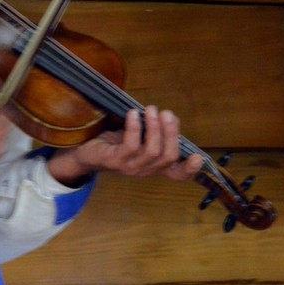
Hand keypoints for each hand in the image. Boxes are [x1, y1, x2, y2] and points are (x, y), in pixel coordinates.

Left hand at [48, 106, 202, 186]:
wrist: (84, 151)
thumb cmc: (114, 141)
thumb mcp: (138, 136)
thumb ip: (155, 131)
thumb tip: (168, 116)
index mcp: (153, 166)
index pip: (176, 175)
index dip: (189, 169)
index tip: (198, 157)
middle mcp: (145, 170)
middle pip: (168, 156)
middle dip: (170, 133)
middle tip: (167, 113)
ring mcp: (130, 168)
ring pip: (152, 151)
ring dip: (154, 128)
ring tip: (151, 110)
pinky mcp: (115, 161)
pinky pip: (131, 145)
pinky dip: (135, 128)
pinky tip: (133, 114)